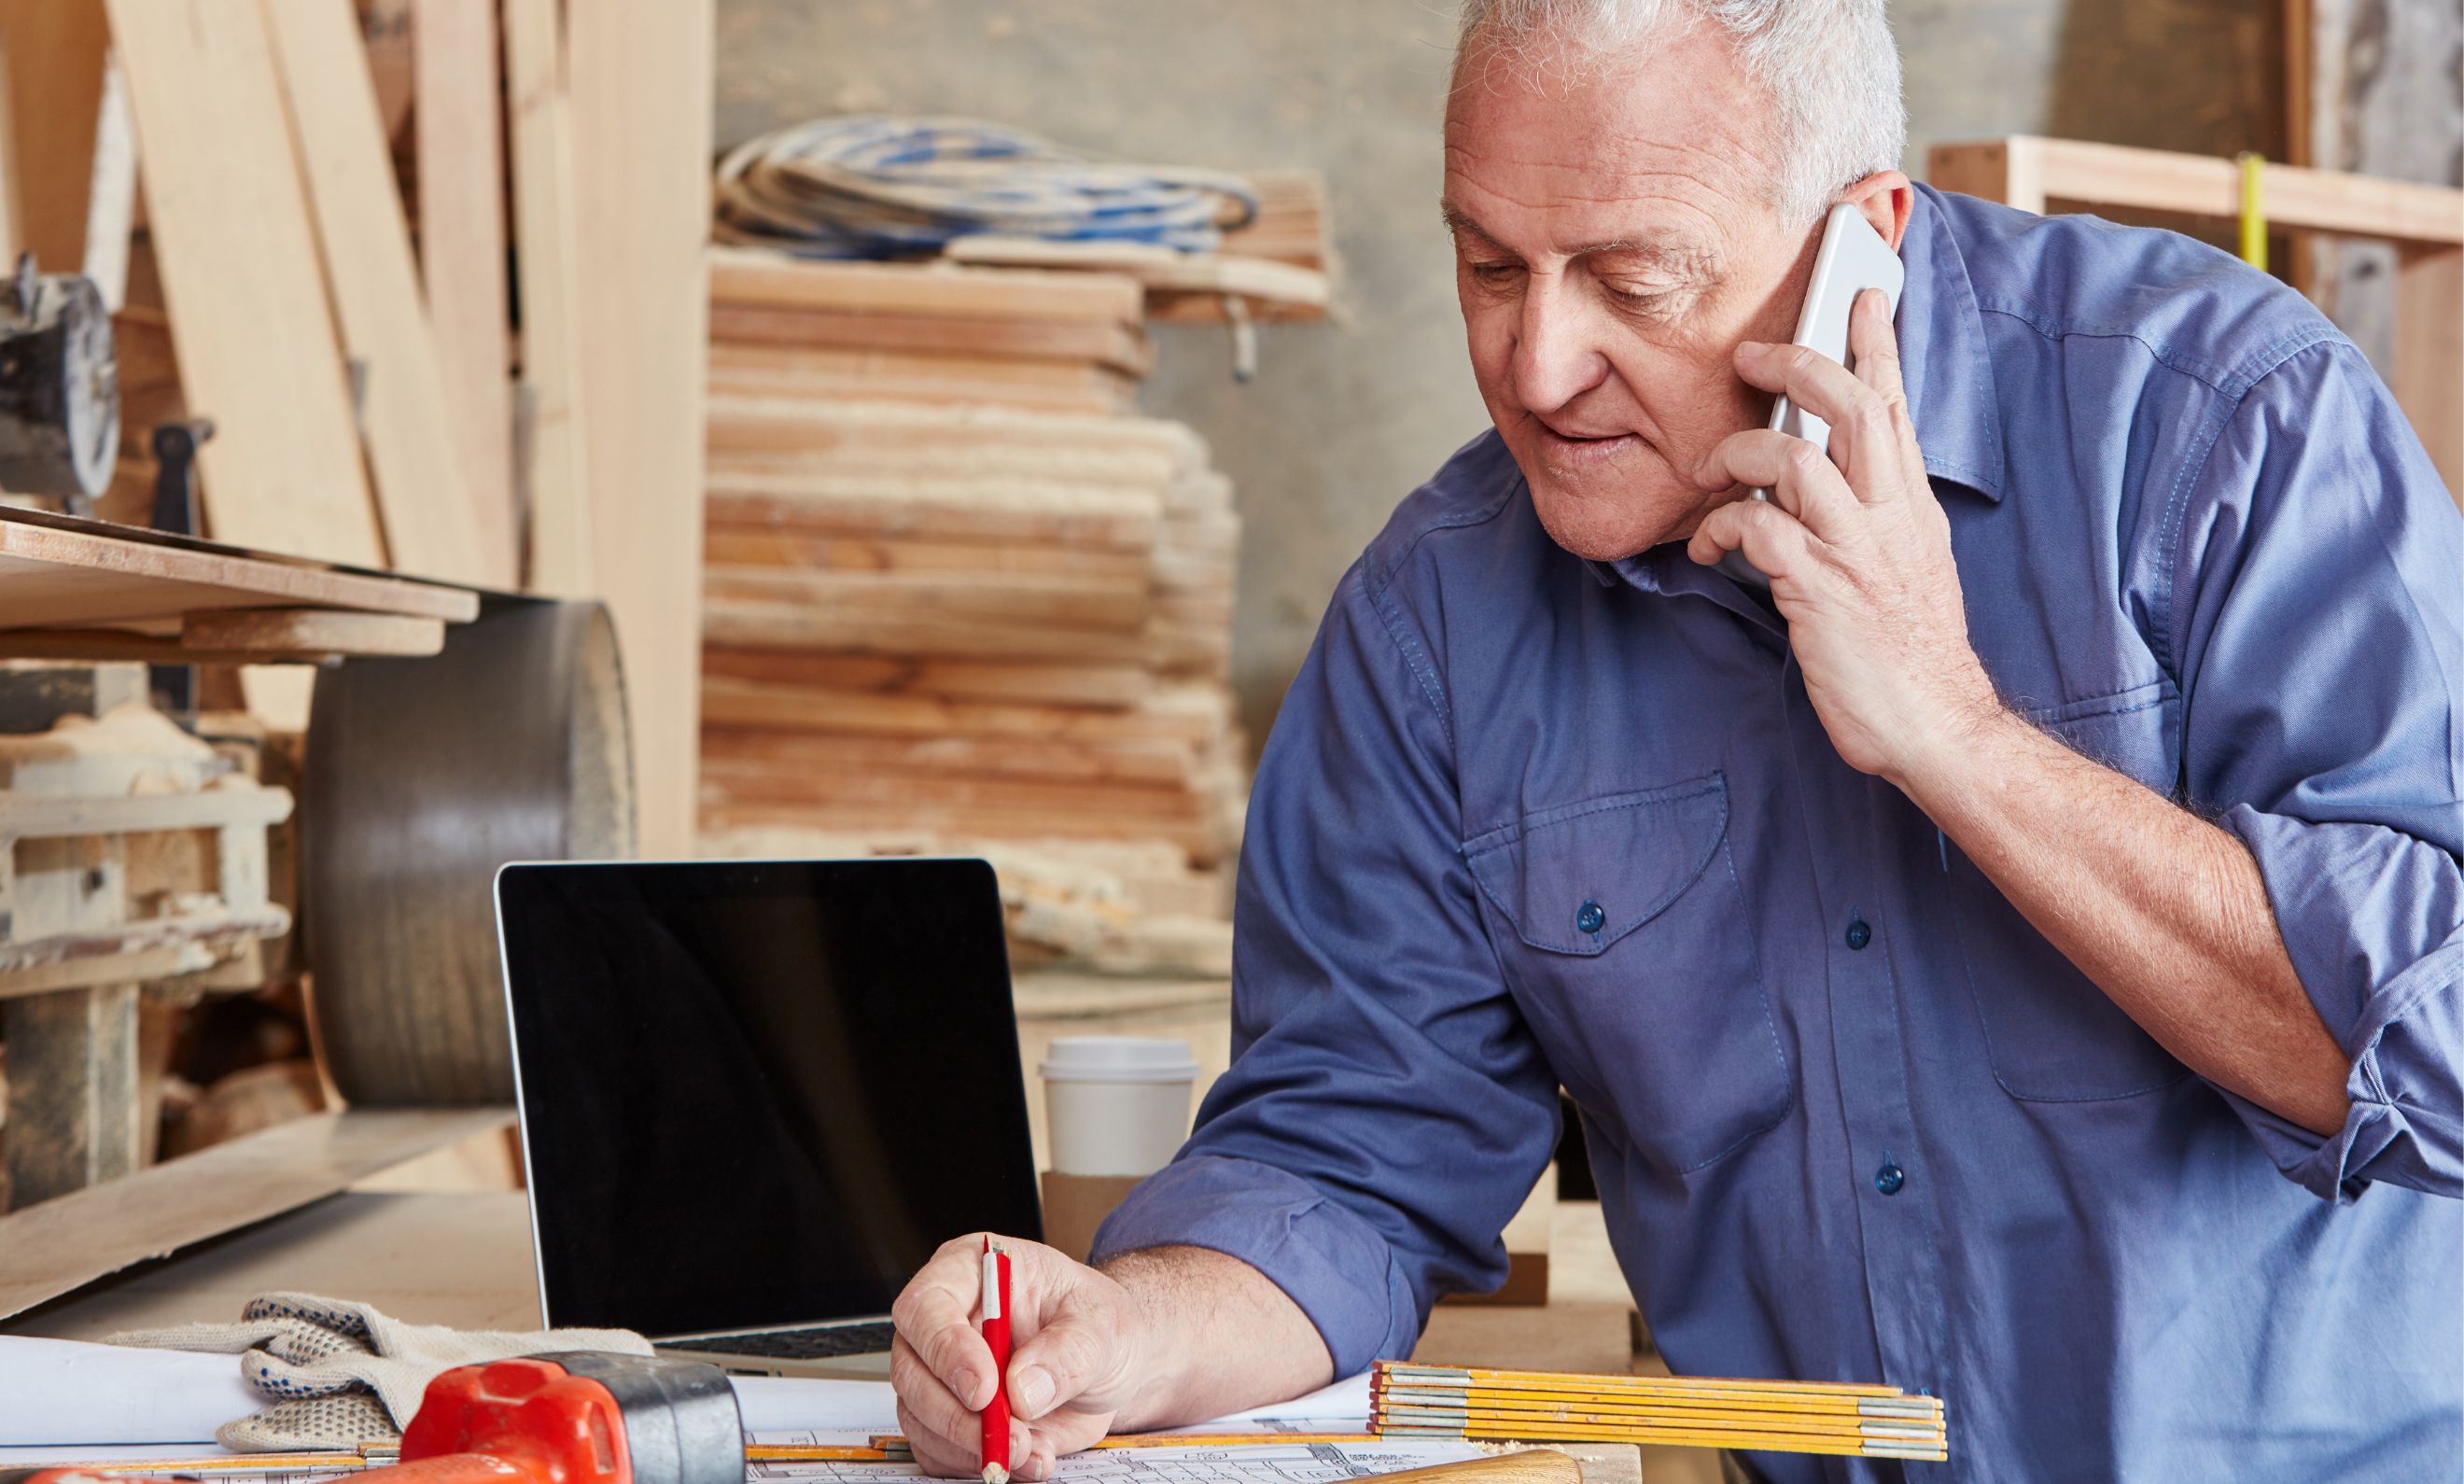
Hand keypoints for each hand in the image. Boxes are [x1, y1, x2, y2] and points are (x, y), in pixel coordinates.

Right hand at [889, 1234, 1149, 1481]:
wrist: (1109, 1365)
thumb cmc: (1096, 1325)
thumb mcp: (1102, 1325)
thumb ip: (1068, 1351)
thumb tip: (1023, 1389)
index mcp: (972, 1272)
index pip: (927, 1305)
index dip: (945, 1349)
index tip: (983, 1390)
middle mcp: (946, 1321)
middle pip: (912, 1370)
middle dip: (957, 1415)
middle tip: (1011, 1436)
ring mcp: (940, 1373)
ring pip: (919, 1417)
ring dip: (970, 1446)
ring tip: (1030, 1448)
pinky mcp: (949, 1417)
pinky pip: (939, 1451)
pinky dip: (977, 1463)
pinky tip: (1027, 1457)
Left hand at [1686, 288, 2001, 782]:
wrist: (1934, 723)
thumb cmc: (1905, 648)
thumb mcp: (1900, 562)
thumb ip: (1867, 513)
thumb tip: (1811, 477)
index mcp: (1909, 503)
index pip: (1894, 405)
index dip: (1876, 344)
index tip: (1860, 294)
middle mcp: (1890, 514)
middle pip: (1849, 405)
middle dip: (1797, 364)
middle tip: (1750, 355)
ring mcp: (1857, 550)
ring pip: (1796, 458)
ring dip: (1740, 452)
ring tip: (1709, 470)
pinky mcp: (1822, 590)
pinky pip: (1760, 531)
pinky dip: (1724, 528)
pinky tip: (1712, 547)